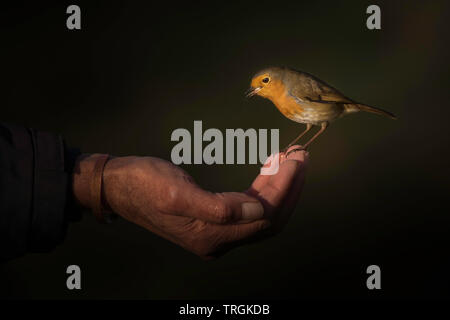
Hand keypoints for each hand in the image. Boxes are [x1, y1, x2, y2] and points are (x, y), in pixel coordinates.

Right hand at [72, 147, 307, 258]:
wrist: (117, 187)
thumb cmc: (143, 183)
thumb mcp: (176, 191)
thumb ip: (219, 208)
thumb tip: (261, 210)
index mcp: (210, 236)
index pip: (265, 216)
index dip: (286, 188)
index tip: (296, 158)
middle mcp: (218, 241)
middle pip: (270, 219)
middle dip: (290, 187)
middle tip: (300, 155)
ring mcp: (216, 234)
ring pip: (262, 215)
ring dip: (279, 188)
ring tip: (288, 158)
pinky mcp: (212, 223)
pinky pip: (248, 210)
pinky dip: (263, 190)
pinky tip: (267, 170)